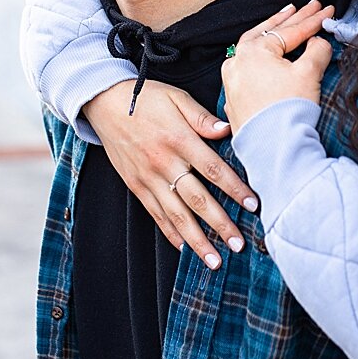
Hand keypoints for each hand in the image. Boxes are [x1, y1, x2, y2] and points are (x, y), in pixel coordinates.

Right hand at [83, 80, 254, 268]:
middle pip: (197, 200)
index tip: (254, 205)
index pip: (213, 170)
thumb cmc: (147, 99)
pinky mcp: (136, 186)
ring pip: (176, 215)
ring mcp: (148, 178)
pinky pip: (155, 214)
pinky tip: (185, 248)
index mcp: (179, 140)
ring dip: (196, 240)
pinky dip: (170, 233)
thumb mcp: (178, 98)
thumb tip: (228, 130)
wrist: (103, 104)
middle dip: (220, 225)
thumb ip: (203, 117)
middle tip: (239, 245)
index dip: (235, 189)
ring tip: (214, 260)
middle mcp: (164, 164)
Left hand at [222, 1, 334, 130]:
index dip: (314, 19)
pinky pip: (249, 68)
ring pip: (254, 48)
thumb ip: (318, 49)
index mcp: (254, 50)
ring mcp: (233, 81)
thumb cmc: (289, 109)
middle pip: (269, 32)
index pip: (292, 30)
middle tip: (309, 6)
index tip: (329, 9)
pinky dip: (262, 56)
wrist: (275, 148)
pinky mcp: (235, 98)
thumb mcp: (310, 73)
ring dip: (272, 32)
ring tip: (286, 18)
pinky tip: (268, 54)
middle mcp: (237, 62)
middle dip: (292, 18)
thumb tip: (318, 42)